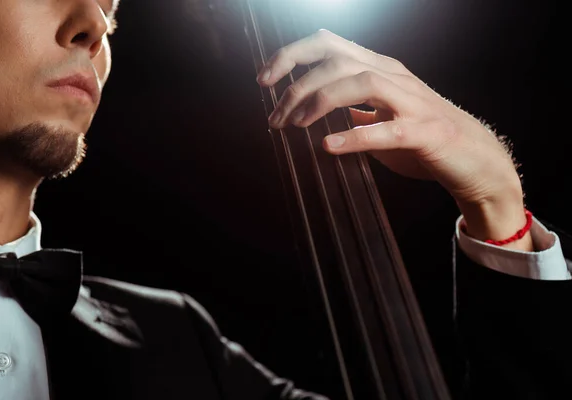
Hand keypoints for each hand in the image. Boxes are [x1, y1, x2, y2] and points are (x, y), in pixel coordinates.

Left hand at [257, 30, 531, 249]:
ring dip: (320, 101)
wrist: (473, 158)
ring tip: (295, 125)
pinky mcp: (426, 132)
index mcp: (380, 68)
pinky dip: (356, 136)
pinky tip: (329, 146)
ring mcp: (413, 101)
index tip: (265, 78)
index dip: (292, 55)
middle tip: (274, 115)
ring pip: (362, 82)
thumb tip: (307, 108)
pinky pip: (388, 130)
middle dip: (297, 84)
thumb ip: (350, 103)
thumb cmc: (421, 136)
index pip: (330, 45)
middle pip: (338, 60)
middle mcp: (395, 76)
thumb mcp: (380, 111)